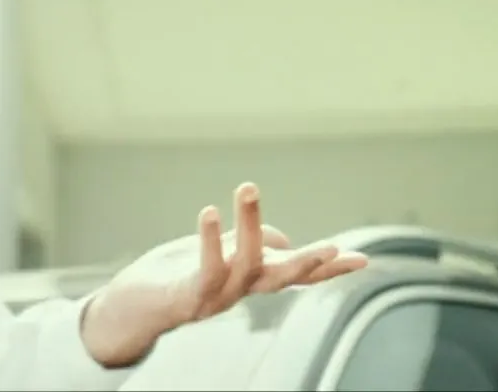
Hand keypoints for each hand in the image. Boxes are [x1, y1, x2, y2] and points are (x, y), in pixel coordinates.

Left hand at [78, 183, 368, 367]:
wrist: (133, 308)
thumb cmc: (178, 276)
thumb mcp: (222, 254)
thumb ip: (251, 244)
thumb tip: (280, 239)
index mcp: (252, 279)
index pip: (299, 274)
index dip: (330, 268)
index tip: (363, 259)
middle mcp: (240, 290)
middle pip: (282, 279)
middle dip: (309, 266)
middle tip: (332, 248)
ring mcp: (216, 296)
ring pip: (244, 265)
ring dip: (250, 226)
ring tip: (249, 188)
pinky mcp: (187, 295)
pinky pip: (204, 269)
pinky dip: (210, 240)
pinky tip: (211, 212)